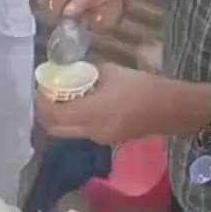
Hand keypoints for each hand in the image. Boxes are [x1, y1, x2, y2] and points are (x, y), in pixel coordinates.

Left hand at [35, 62, 162, 143]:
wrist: (171, 108)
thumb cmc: (142, 86)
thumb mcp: (112, 71)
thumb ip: (90, 73)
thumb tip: (76, 71)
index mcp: (90, 113)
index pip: (53, 114)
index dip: (41, 103)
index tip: (38, 88)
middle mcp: (91, 131)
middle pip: (56, 130)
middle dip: (45, 114)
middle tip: (44, 96)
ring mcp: (100, 139)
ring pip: (69, 132)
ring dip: (60, 118)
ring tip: (62, 98)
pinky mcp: (109, 140)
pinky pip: (83, 132)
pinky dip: (75, 121)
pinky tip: (82, 105)